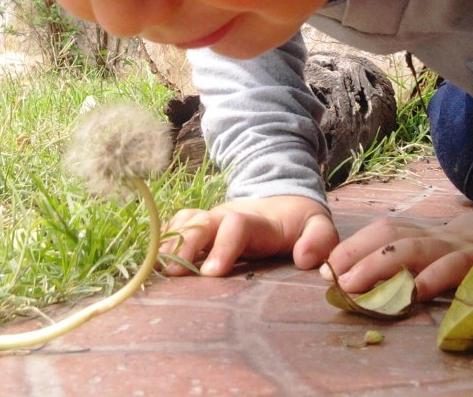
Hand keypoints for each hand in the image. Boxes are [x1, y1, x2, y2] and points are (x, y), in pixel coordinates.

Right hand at [160, 196, 338, 276]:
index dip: (223, 246)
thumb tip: (306, 260)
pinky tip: (152, 260)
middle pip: (202, 222)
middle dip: (186, 244)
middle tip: (174, 272)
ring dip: (170, 242)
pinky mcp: (201, 225)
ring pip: (185, 222)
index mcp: (259, 221)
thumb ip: (320, 239)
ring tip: (157, 268)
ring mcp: (213, 219)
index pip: (237, 225)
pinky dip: (163, 238)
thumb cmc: (300, 222)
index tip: (213, 273)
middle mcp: (229, 216)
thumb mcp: (320, 225)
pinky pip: (176, 225)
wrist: (282, 199)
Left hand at [324, 210, 472, 299]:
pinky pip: (459, 267)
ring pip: (416, 249)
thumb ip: (405, 260)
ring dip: (381, 265)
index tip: (326, 267)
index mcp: (423, 232)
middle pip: (390, 237)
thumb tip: (356, 276)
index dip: (352, 246)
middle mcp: (436, 236)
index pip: (381, 231)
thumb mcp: (438, 252)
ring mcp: (461, 248)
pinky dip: (436, 277)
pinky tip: (418, 292)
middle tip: (333, 277)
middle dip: (357, 255)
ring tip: (357, 284)